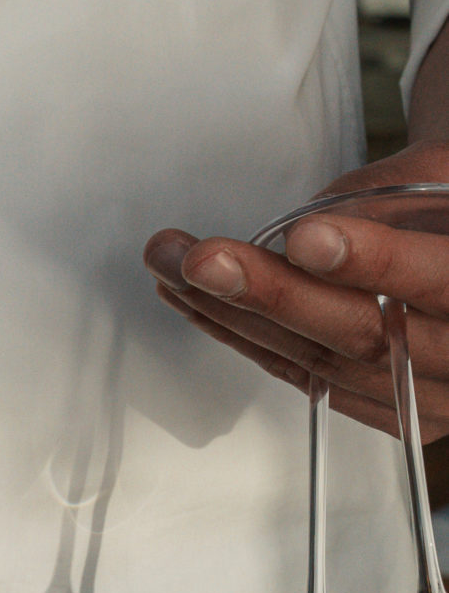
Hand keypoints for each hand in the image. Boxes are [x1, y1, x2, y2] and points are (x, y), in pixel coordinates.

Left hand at [145, 138, 448, 439]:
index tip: (306, 236)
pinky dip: (248, 340)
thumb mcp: (447, 180)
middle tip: (199, 260)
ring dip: (235, 315)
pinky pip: (308, 380)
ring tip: (171, 269)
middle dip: (272, 293)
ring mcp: (427, 396)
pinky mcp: (389, 412)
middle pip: (365, 333)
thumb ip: (396, 193)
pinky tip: (198, 306)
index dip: (372, 259)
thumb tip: (310, 221)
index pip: (437, 277)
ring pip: (323, 361)